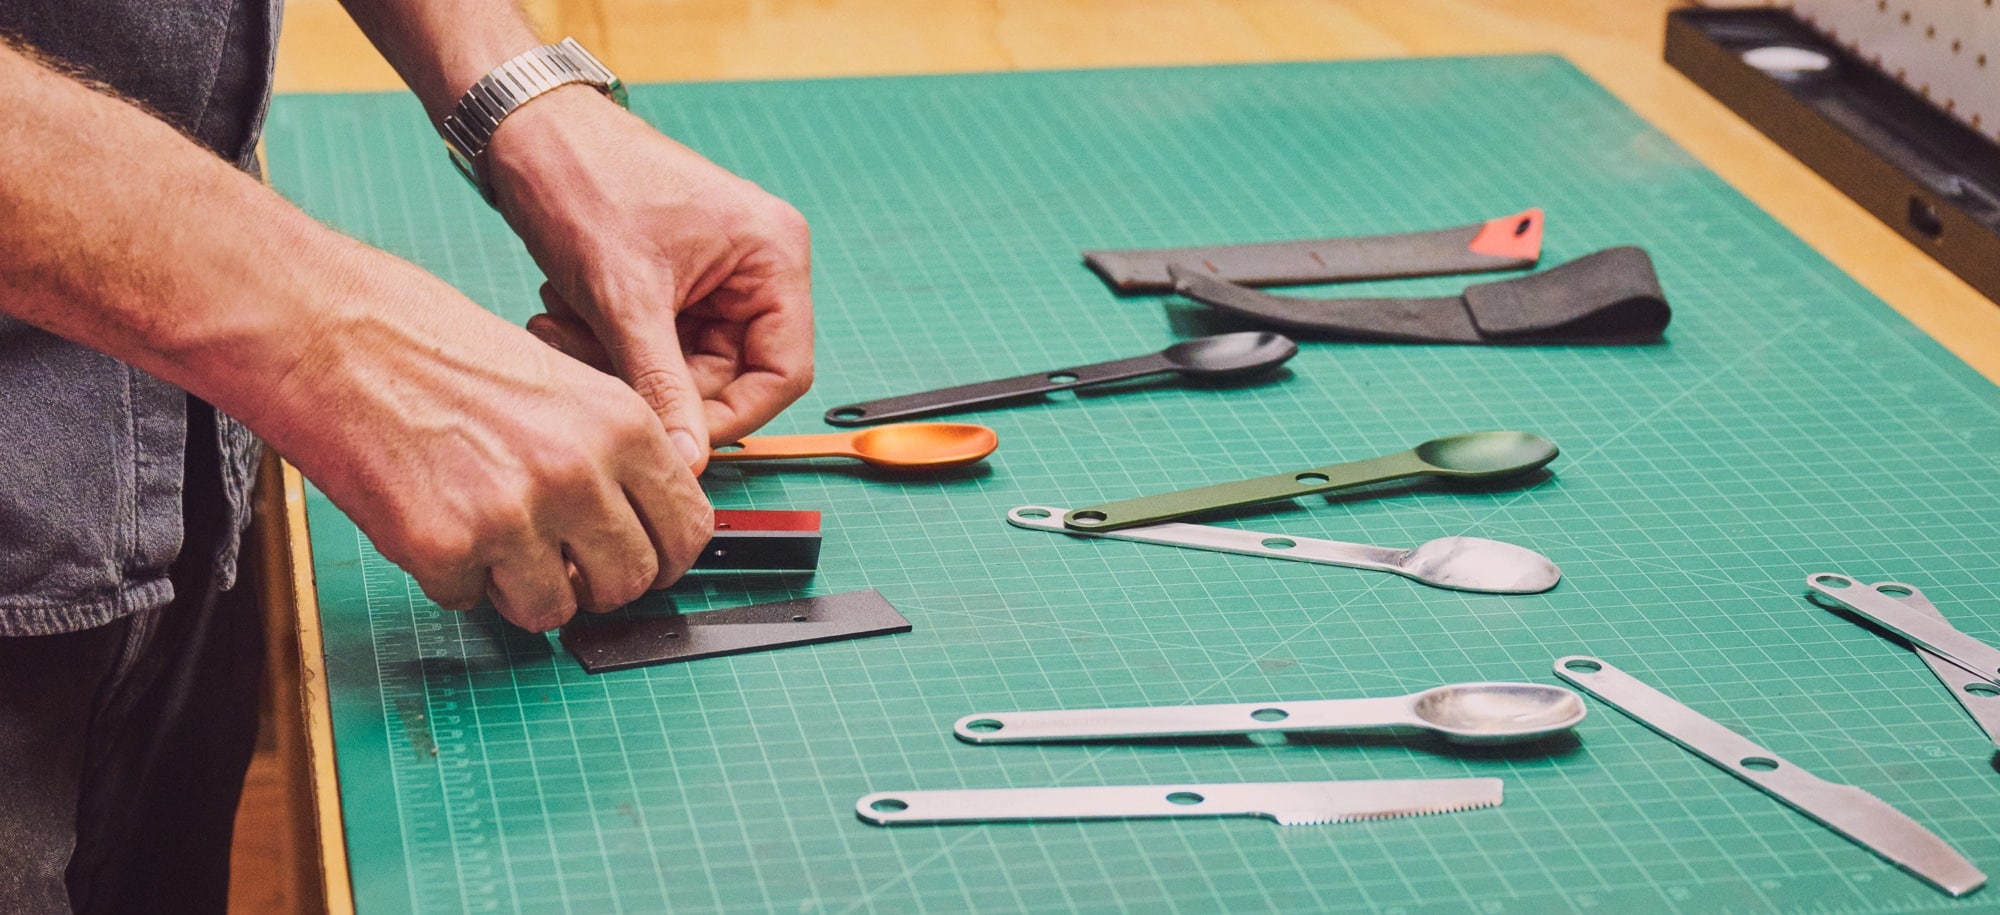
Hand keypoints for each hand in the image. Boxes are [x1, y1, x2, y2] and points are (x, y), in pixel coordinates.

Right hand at [258, 252, 713, 631]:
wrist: (332, 331)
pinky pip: (469, 601)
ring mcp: (515, 514)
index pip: (688, 531)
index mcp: (623, 425)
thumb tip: (637, 529)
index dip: (662, 558)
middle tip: (556, 562)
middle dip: (594, 585)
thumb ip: (611, 456)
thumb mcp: (563, 382)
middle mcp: (581, 472)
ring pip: (554, 611)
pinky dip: (449, 575)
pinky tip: (428, 516)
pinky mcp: (446, 546)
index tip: (637, 561)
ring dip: (521, 590)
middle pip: (629, 583)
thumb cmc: (436, 348)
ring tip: (485, 536)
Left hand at [484, 86, 813, 471]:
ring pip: (681, 366)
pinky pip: (654, 344)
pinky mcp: (675, 281)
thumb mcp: (625, 299)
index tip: (671, 441)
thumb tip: (687, 463)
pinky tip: (563, 317)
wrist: (523, 128)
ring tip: (560, 328)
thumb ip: (661, 387)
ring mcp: (716, 275)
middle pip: (726, 374)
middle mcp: (757, 267)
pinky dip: (608, 345)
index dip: (727, 417)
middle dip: (651, 383)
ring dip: (619, 364)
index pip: (781, 373)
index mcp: (773, 257)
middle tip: (587, 369)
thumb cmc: (584, 182)